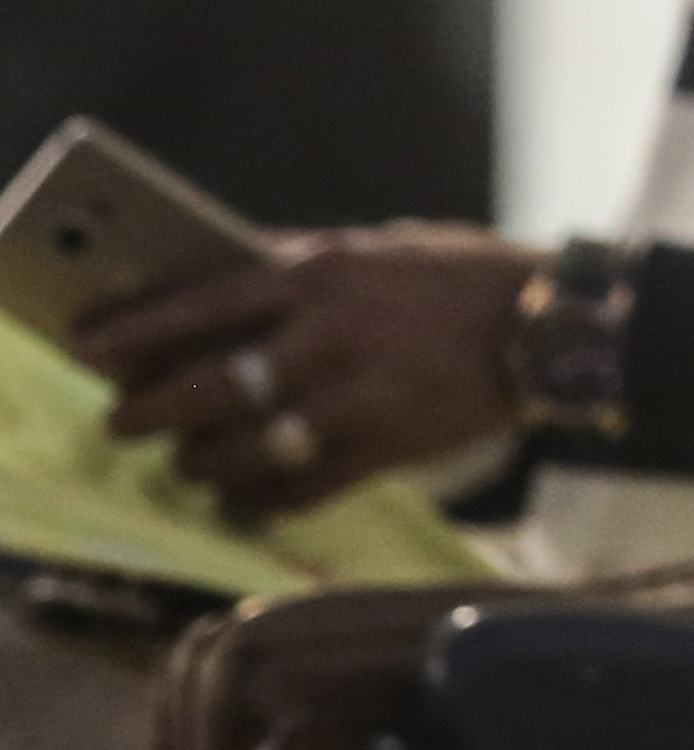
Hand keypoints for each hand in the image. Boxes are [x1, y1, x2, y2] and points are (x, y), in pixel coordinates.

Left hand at [75, 225, 540, 520]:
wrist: (552, 325)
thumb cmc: (458, 278)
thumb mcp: (374, 251)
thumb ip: (297, 275)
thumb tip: (212, 297)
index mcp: (323, 274)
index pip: (201, 303)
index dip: (134, 329)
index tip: (86, 347)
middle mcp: (331, 336)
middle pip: (208, 386)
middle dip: (149, 411)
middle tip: (122, 422)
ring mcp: (359, 397)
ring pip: (244, 448)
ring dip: (199, 462)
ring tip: (186, 462)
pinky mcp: (387, 448)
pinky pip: (298, 488)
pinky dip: (260, 497)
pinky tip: (246, 493)